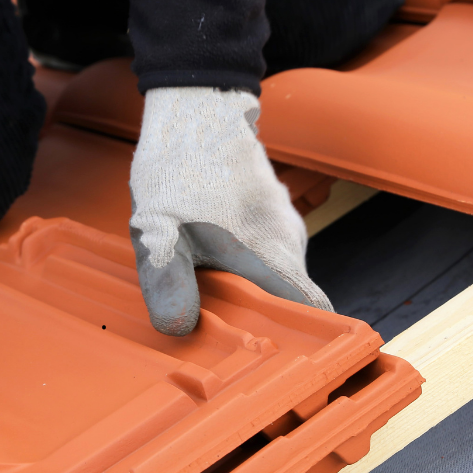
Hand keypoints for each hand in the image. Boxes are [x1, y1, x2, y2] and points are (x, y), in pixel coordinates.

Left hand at [129, 86, 331, 335]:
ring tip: (203, 290)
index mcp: (274, 257)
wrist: (195, 108)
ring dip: (244, 290)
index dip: (305, 344)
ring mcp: (283, 226)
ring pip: (273, 276)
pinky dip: (241, 265)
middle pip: (289, 301)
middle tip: (218, 333)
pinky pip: (264, 253)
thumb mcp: (158, 231)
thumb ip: (169, 283)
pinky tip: (205, 258)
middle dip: (258, 321)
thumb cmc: (179, 169)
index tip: (280, 364)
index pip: (314, 316)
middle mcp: (290, 244)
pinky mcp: (270, 214)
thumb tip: (179, 329)